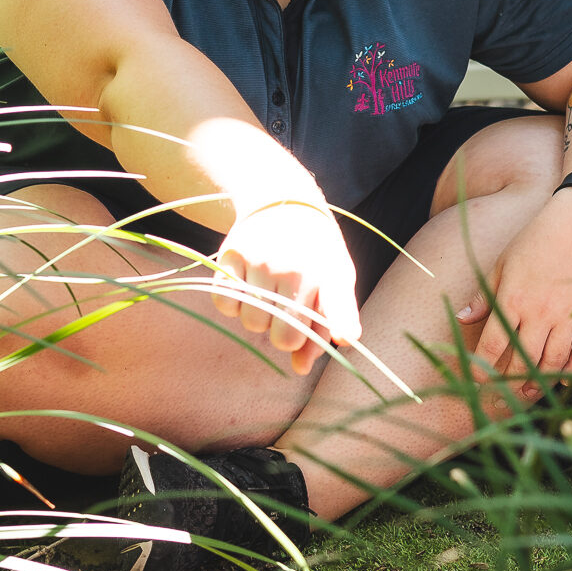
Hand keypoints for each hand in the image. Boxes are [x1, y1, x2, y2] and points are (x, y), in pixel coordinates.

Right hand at [211, 199, 359, 374]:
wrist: (284, 202)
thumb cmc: (314, 253)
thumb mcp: (333, 279)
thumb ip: (326, 323)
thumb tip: (301, 368)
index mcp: (331, 274)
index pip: (337, 302)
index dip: (340, 321)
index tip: (345, 336)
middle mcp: (297, 268)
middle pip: (284, 338)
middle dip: (285, 336)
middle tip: (288, 313)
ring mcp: (262, 261)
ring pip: (252, 324)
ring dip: (259, 318)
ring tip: (270, 292)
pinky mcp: (232, 255)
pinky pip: (226, 305)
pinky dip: (233, 304)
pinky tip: (247, 285)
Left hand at [466, 189, 571, 396]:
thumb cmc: (536, 239)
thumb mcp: (503, 263)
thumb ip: (484, 295)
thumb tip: (462, 318)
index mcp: (513, 300)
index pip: (493, 346)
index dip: (482, 370)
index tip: (477, 381)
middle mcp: (539, 313)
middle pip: (523, 361)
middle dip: (510, 383)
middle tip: (503, 396)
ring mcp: (567, 316)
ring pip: (553, 362)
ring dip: (540, 382)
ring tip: (529, 391)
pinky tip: (562, 377)